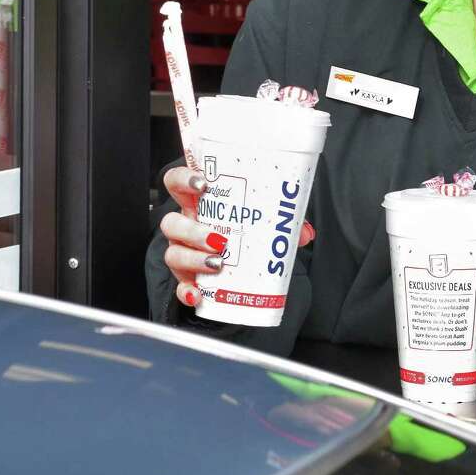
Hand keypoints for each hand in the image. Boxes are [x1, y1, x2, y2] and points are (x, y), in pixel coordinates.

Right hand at [159, 165, 314, 308]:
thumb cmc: (245, 231)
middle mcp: (187, 225)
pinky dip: (186, 291)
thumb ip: (283, 222)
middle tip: (218, 239)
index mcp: (199, 203)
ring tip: (217, 263)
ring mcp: (184, 251)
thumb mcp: (263, 221)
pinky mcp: (187, 277)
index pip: (177, 182)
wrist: (242, 266)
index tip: (202, 184)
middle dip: (192, 230)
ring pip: (173, 252)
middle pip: (171, 222)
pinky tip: (196, 294)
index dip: (183, 180)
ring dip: (192, 258)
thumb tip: (304, 232)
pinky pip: (179, 284)